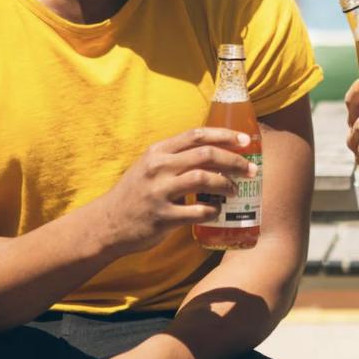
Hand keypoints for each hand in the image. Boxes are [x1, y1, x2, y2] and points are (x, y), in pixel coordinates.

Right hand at [99, 128, 258, 254]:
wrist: (107, 223)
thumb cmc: (135, 193)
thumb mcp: (150, 166)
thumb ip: (176, 157)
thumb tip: (215, 153)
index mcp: (158, 151)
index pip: (197, 135)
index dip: (225, 135)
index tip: (245, 139)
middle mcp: (158, 167)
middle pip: (206, 155)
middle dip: (234, 160)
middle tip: (251, 169)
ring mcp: (159, 191)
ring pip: (203, 179)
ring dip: (226, 184)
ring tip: (235, 190)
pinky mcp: (162, 216)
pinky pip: (197, 211)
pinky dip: (212, 211)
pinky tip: (217, 212)